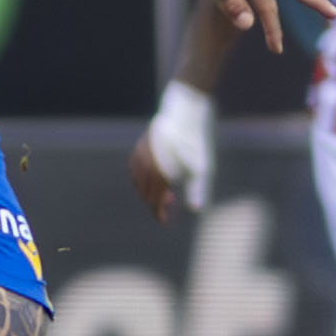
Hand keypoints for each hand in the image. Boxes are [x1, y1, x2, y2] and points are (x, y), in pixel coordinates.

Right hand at [132, 81, 215, 220]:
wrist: (183, 114)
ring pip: (138, 182)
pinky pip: (134, 169)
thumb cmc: (194, 143)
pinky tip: (152, 178)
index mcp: (161, 172)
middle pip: (145, 193)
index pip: (154, 201)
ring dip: (149, 190)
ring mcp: (140, 155)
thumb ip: (196, 189)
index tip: (164, 221)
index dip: (159, 213)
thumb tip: (195, 210)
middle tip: (171, 202)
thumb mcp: (200, 168)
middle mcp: (147, 165)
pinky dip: (140, 178)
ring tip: (164, 190)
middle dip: (156, 202)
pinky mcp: (139, 147)